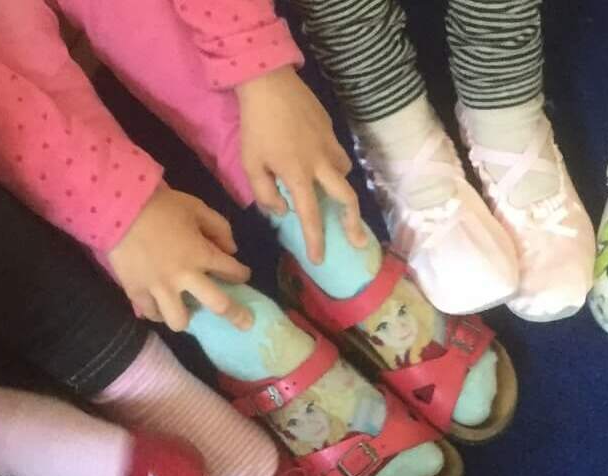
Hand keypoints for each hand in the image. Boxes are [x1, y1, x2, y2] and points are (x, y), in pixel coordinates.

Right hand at [108, 185, 253, 330]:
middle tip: (245, 323)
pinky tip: (159, 307)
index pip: (232, 271)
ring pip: (179, 320)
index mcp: (202, 254)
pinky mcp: (136, 291)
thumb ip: (219, 227)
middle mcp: (185, 277)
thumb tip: (232, 250)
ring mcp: (159, 287)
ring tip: (185, 312)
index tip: (243, 275)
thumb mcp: (197, 207)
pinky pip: (150, 313)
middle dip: (237, 315)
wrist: (119, 208)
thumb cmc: (161, 206)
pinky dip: (156, 312)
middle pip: (219, 305)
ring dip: (186, 318)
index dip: (241, 274)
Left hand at [236, 66, 369, 264]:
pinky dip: (334, 167)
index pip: (310, 216)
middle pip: (346, 198)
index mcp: (298, 175)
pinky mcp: (330, 130)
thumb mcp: (250, 163)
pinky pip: (338, 155)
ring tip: (334, 197)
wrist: (269, 83)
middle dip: (353, 223)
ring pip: (344, 174)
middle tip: (357, 241)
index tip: (319, 260)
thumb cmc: (255, 126)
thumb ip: (265, 193)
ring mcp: (329, 145)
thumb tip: (282, 210)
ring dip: (342, 190)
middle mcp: (320, 164)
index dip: (316, 240)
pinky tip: (322, 164)